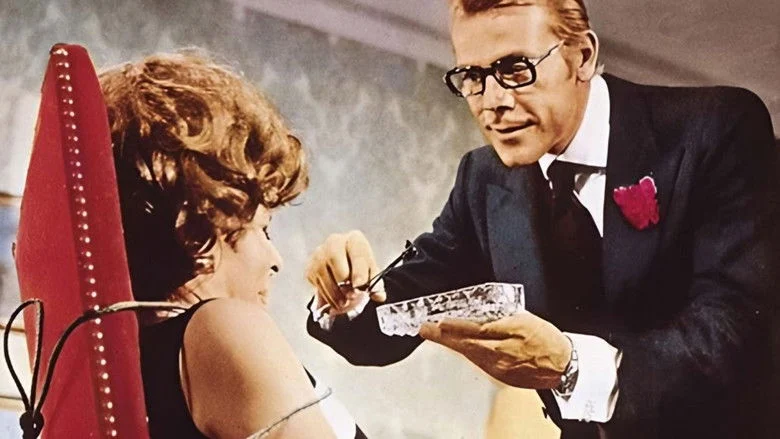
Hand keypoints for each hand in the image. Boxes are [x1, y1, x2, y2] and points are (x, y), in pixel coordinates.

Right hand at [306, 230, 385, 315]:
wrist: (344, 261)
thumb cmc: (359, 263)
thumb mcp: (371, 270)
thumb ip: (375, 282)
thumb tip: (378, 295)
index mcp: (355, 240)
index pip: (356, 255)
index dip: (359, 272)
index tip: (360, 285)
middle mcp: (334, 242)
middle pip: (337, 264)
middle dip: (345, 284)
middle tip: (352, 296)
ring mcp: (320, 254)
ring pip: (325, 277)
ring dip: (335, 295)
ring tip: (344, 302)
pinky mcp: (310, 268)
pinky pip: (317, 286)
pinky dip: (327, 296)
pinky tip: (335, 298)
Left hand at [419, 312, 571, 388]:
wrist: (562, 365)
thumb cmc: (546, 339)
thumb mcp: (525, 319)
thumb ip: (501, 317)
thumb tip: (481, 314)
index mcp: (510, 331)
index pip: (476, 328)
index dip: (456, 326)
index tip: (441, 321)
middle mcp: (502, 350)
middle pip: (467, 343)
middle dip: (444, 336)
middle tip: (426, 328)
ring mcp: (500, 365)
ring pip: (469, 353)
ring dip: (451, 344)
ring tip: (435, 335)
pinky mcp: (500, 375)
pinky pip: (478, 362)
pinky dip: (467, 354)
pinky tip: (458, 348)